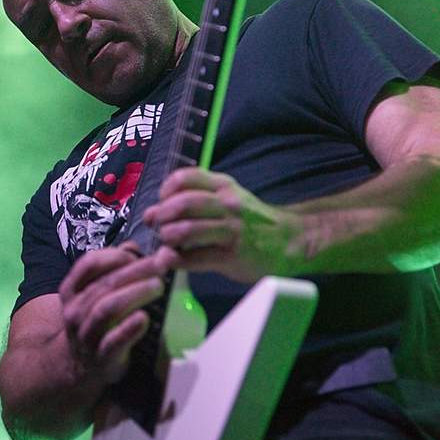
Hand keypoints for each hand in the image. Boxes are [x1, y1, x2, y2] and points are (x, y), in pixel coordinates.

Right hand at [59, 242, 177, 384]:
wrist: (78, 366)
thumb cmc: (94, 322)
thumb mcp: (96, 294)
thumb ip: (112, 270)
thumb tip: (133, 247)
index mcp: (72, 290)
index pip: (88, 264)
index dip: (114, 255)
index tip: (138, 253)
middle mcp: (75, 311)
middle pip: (105, 284)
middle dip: (136, 271)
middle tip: (161, 263)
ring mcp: (86, 335)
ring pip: (107, 309)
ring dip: (134, 294)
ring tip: (158, 286)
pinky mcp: (101, 359)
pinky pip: (113, 342)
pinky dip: (129, 329)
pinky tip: (144, 318)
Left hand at [143, 167, 299, 282]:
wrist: (288, 241)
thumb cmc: (250, 220)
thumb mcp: (227, 198)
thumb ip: (193, 201)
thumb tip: (151, 213)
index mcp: (223, 186)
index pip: (185, 177)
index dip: (165, 191)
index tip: (161, 203)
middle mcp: (227, 204)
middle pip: (183, 203)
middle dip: (162, 215)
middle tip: (157, 226)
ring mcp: (231, 230)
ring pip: (187, 230)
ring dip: (168, 237)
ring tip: (166, 243)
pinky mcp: (232, 256)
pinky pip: (196, 258)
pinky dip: (176, 261)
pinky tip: (169, 261)